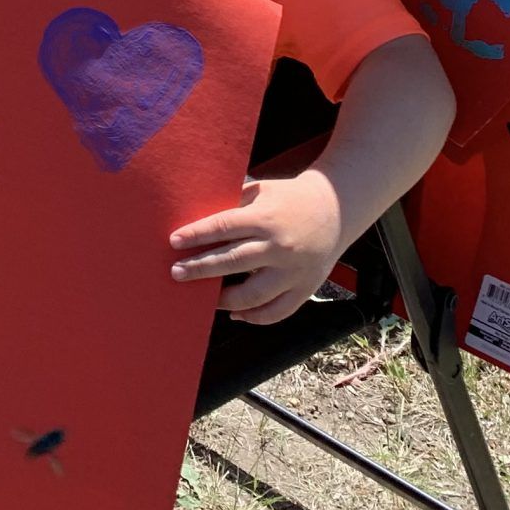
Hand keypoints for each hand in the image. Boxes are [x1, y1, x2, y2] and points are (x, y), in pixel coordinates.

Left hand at [169, 169, 347, 323]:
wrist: (335, 209)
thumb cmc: (289, 197)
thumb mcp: (261, 191)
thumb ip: (234, 204)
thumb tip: (197, 216)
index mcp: (267, 218)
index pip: (225, 227)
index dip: (197, 235)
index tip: (174, 241)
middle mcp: (280, 247)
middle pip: (233, 261)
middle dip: (201, 268)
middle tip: (176, 273)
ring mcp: (294, 271)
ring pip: (254, 294)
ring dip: (225, 300)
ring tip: (205, 298)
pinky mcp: (306, 288)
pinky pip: (278, 311)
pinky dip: (255, 317)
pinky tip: (236, 314)